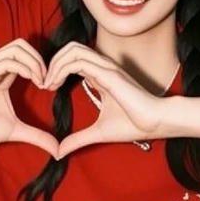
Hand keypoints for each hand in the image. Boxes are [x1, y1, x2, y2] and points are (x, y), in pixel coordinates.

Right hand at [0, 40, 57, 156]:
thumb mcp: (14, 130)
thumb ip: (37, 135)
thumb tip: (58, 150)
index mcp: (0, 72)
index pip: (24, 53)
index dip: (41, 65)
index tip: (50, 85)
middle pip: (21, 44)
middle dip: (40, 59)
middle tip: (48, 80)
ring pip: (16, 48)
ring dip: (35, 62)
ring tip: (42, 81)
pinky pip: (7, 61)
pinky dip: (25, 67)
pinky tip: (33, 81)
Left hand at [44, 42, 164, 157]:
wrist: (156, 122)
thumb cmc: (134, 124)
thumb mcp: (99, 133)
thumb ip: (78, 139)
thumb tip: (60, 152)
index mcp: (101, 75)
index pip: (74, 58)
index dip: (57, 68)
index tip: (47, 88)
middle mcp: (102, 67)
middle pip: (70, 48)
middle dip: (52, 61)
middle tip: (43, 82)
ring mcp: (106, 67)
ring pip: (72, 50)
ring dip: (54, 64)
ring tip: (47, 83)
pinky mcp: (108, 73)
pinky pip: (78, 61)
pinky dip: (61, 68)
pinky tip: (54, 85)